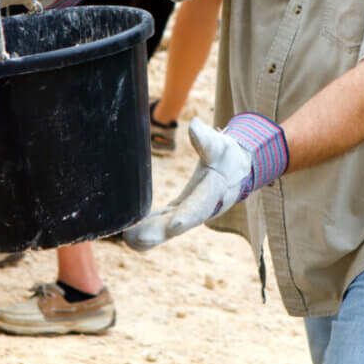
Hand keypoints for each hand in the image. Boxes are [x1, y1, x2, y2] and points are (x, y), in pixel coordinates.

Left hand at [124, 113, 287, 251]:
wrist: (236, 171)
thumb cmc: (228, 155)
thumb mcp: (221, 146)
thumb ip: (207, 140)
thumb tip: (194, 125)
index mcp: (213, 193)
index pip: (200, 206)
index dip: (187, 216)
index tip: (173, 225)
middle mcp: (201, 209)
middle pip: (178, 223)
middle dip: (159, 232)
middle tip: (135, 238)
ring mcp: (190, 213)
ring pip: (168, 227)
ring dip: (149, 235)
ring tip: (127, 239)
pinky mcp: (180, 211)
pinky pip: (163, 223)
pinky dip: (148, 229)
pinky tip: (129, 236)